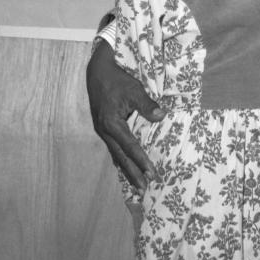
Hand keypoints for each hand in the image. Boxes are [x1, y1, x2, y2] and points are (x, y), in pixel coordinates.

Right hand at [86, 41, 165, 190]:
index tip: (152, 173)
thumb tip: (161, 117)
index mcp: (111, 123)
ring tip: (137, 184)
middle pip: (121, 157)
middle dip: (133, 173)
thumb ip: (147, 105)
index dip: (141, 161)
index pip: (130, 147)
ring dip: (127, 169)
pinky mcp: (103, 127)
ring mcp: (102, 130)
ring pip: (116, 154)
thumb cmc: (117, 79)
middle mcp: (104, 131)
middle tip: (144, 189)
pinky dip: (121, 158)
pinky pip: (113, 147)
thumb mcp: (134, 90)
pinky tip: (126, 166)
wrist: (97, 71)